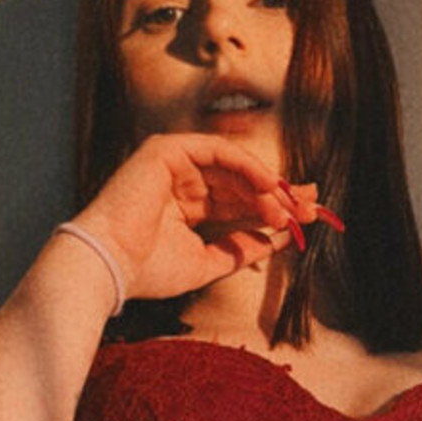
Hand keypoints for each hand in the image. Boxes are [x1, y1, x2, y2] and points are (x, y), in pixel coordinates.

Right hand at [72, 133, 320, 301]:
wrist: (111, 266)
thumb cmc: (149, 270)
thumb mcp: (210, 262)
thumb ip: (243, 248)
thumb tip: (278, 239)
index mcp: (188, 208)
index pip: (238, 202)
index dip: (272, 207)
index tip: (305, 216)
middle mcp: (182, 182)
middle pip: (241, 182)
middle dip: (278, 194)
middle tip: (311, 205)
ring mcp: (173, 164)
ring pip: (233, 167)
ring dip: (264, 186)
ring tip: (287, 207)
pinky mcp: (167, 150)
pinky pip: (217, 150)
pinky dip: (246, 165)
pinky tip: (268, 184)